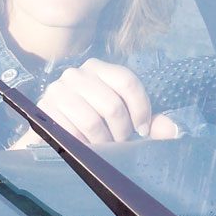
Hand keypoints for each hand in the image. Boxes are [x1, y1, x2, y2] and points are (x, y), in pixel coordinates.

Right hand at [32, 58, 181, 146]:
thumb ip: (150, 123)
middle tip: (120, 143)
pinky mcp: (45, 110)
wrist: (50, 135)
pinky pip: (73, 132)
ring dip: (103, 141)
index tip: (143, 130)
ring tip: (103, 147)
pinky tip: (84, 146)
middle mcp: (76, 74)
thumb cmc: (92, 126)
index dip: (141, 109)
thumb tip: (170, 127)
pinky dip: (84, 145)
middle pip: (112, 104)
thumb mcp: (123, 120)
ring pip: (93, 121)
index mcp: (98, 68)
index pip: (127, 81)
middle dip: (122, 131)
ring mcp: (57, 90)